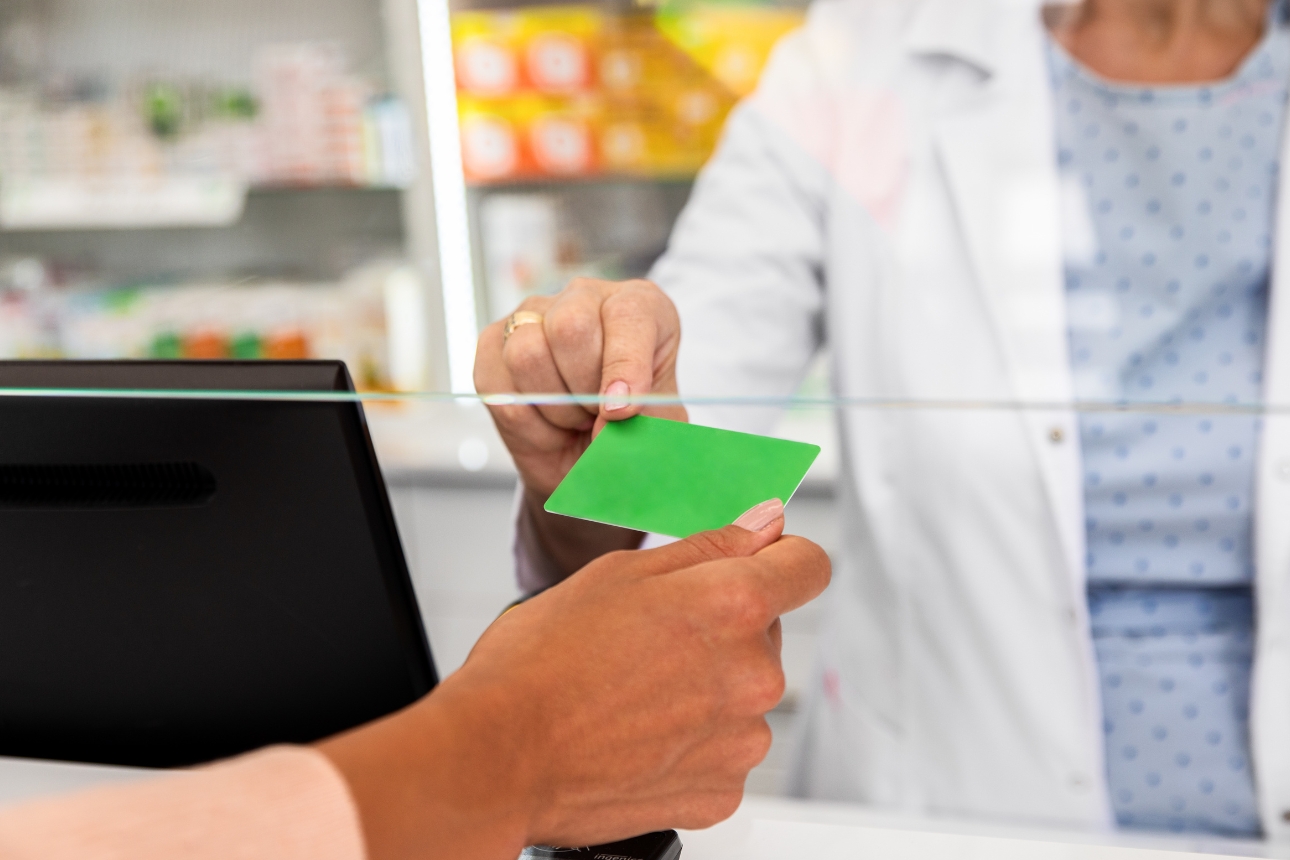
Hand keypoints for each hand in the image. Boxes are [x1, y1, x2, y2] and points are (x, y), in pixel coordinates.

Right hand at [318, 500, 831, 859]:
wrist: (499, 756)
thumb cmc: (542, 662)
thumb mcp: (620, 575)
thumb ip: (711, 546)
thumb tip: (766, 522)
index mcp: (734, 606)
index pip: (808, 565)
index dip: (781, 556)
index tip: (758, 563)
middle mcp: (753, 676)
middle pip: (765, 632)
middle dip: (721, 628)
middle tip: (648, 639)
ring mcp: (740, 741)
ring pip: (742, 695)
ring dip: (705, 688)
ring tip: (632, 692)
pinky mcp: (720, 793)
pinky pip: (722, 752)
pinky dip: (690, 743)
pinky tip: (637, 734)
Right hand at [474, 278, 685, 498]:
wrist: (590, 455)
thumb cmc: (631, 427)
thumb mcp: (658, 426)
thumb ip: (644, 419)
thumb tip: (605, 421)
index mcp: (639, 304)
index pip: (627, 315)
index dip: (623, 365)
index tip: (620, 410)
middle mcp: (584, 298)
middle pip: (570, 327)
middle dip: (584, 388)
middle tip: (598, 414)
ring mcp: (533, 315)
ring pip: (527, 354)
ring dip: (555, 406)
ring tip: (576, 416)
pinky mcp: (492, 344)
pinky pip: (499, 386)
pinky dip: (527, 423)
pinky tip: (548, 424)